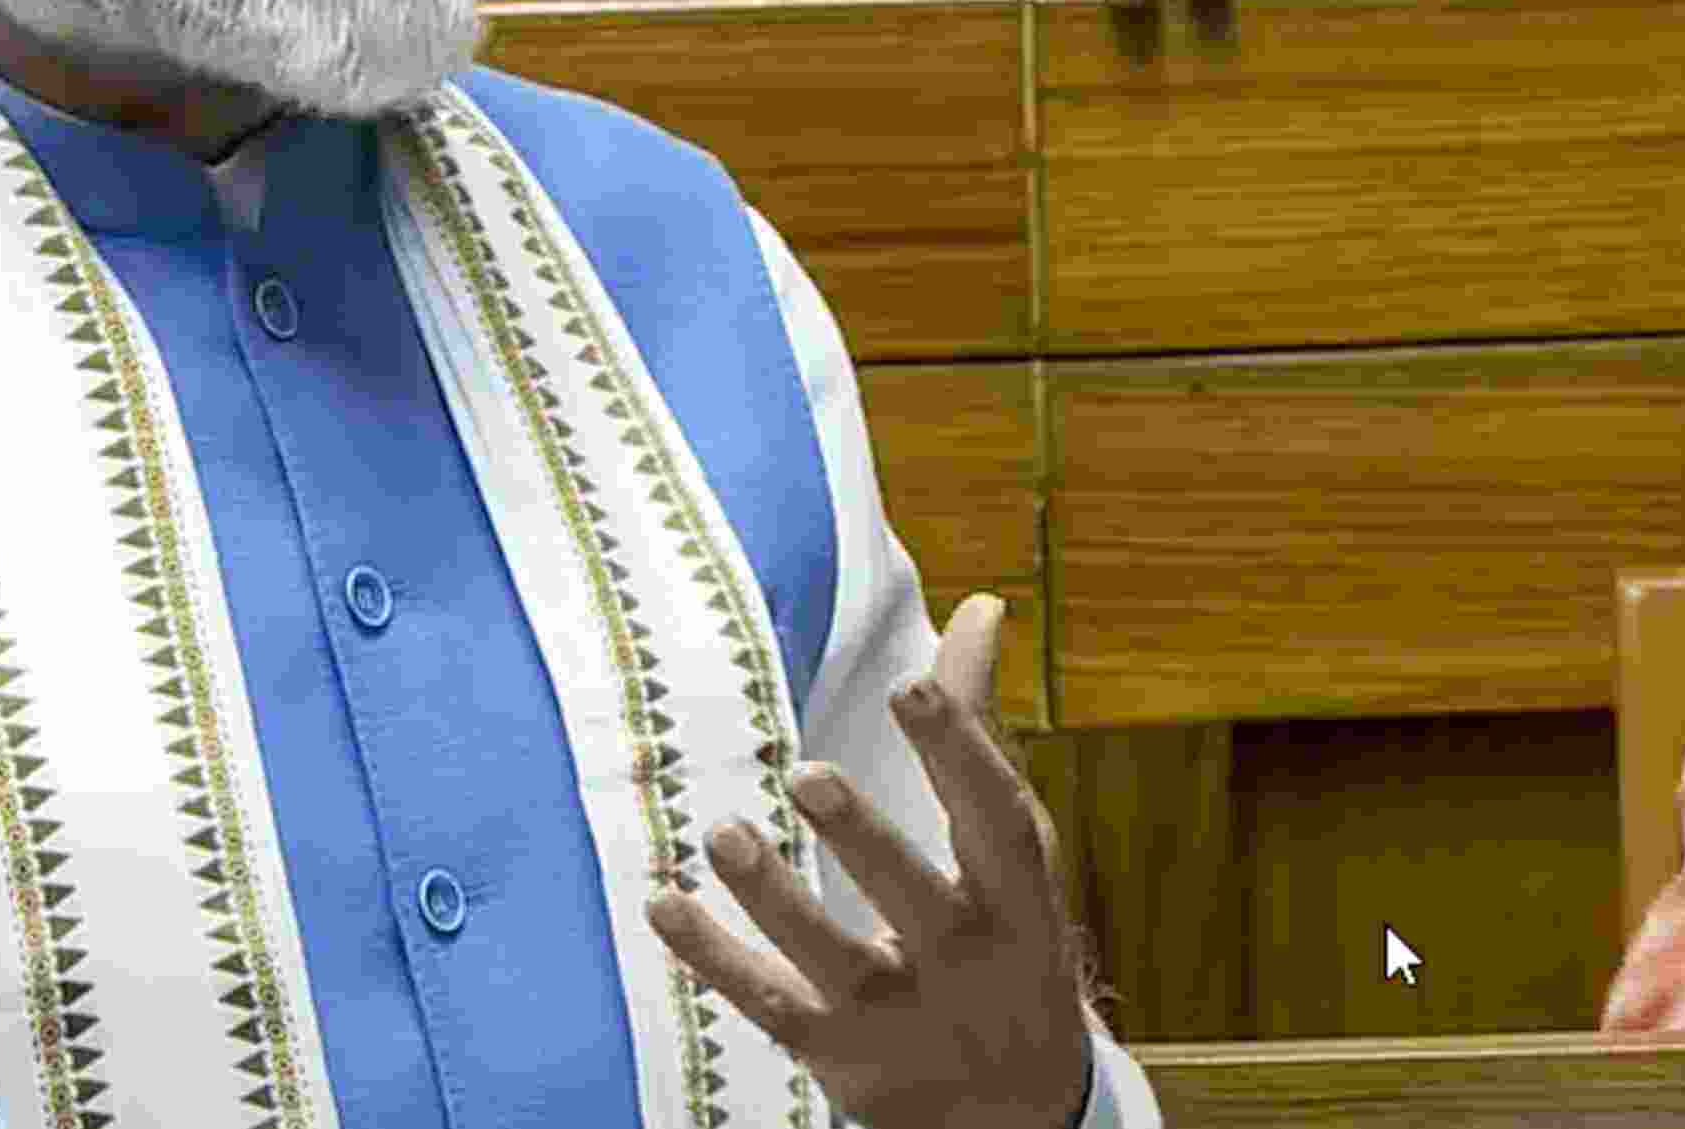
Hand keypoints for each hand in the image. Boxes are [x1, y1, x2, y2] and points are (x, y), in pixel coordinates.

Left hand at [648, 594, 1091, 1128]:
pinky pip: (770, 1005)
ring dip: (774, 900)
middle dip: (863, 841)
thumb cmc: (1004, 936)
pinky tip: (665, 902)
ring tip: (724, 833)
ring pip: (832, 963)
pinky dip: (714, 958)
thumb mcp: (1010, 847)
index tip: (912, 686)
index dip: (957, 753)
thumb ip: (978, 728)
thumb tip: (983, 607)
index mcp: (1019, 896)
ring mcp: (900, 1017)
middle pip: (916, 900)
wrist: (1014, 1113)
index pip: (993, 820)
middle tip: (806, 773)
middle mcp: (966, 960)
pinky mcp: (839, 1056)